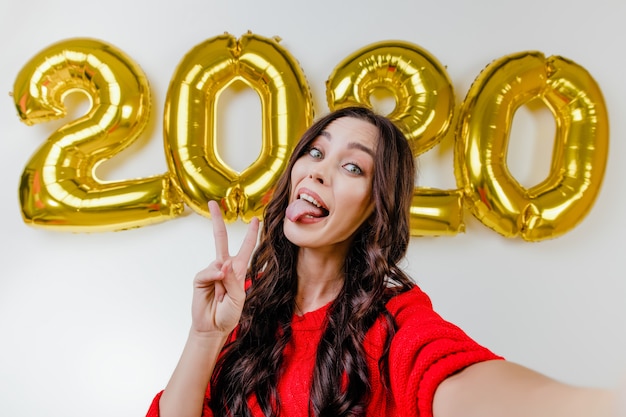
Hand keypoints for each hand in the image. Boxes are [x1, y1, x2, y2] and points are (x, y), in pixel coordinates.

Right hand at [190, 200, 258, 335]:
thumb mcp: (239, 297)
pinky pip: (208, 272)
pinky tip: (216, 290)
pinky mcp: (200, 278)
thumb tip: (223, 262)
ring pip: (217, 261)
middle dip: (217, 220)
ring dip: (223, 280)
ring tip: (223, 297)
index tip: (255, 219)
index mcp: (239, 269)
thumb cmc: (229, 314)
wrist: (213, 328)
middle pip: (220, 239)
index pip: (246, 247)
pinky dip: (213, 278)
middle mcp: (225, 266)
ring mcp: (212, 271)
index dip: (251, 233)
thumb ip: (233, 279)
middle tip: (212, 203)